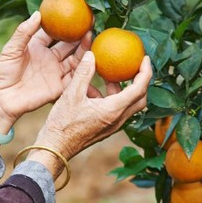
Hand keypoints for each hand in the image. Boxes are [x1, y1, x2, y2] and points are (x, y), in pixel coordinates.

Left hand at [0, 11, 91, 133]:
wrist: (1, 100)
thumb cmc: (1, 73)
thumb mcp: (10, 49)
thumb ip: (24, 32)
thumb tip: (38, 13)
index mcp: (36, 47)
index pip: (53, 33)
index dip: (64, 24)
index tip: (76, 14)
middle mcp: (48, 58)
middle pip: (68, 45)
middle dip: (79, 35)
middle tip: (91, 23)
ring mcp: (55, 72)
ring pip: (75, 59)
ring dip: (84, 50)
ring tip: (92, 37)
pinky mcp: (59, 87)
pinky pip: (75, 78)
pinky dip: (85, 70)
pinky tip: (93, 60)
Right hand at [30, 50, 150, 172]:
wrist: (55, 148)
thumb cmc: (62, 124)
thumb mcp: (71, 95)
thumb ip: (83, 73)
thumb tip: (91, 54)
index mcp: (113, 110)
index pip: (139, 88)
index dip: (145, 71)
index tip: (144, 58)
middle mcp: (118, 119)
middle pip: (140, 98)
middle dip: (140, 81)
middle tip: (134, 68)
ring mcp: (112, 126)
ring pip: (128, 105)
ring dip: (124, 90)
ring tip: (110, 76)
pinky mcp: (105, 128)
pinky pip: (116, 111)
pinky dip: (112, 98)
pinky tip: (94, 91)